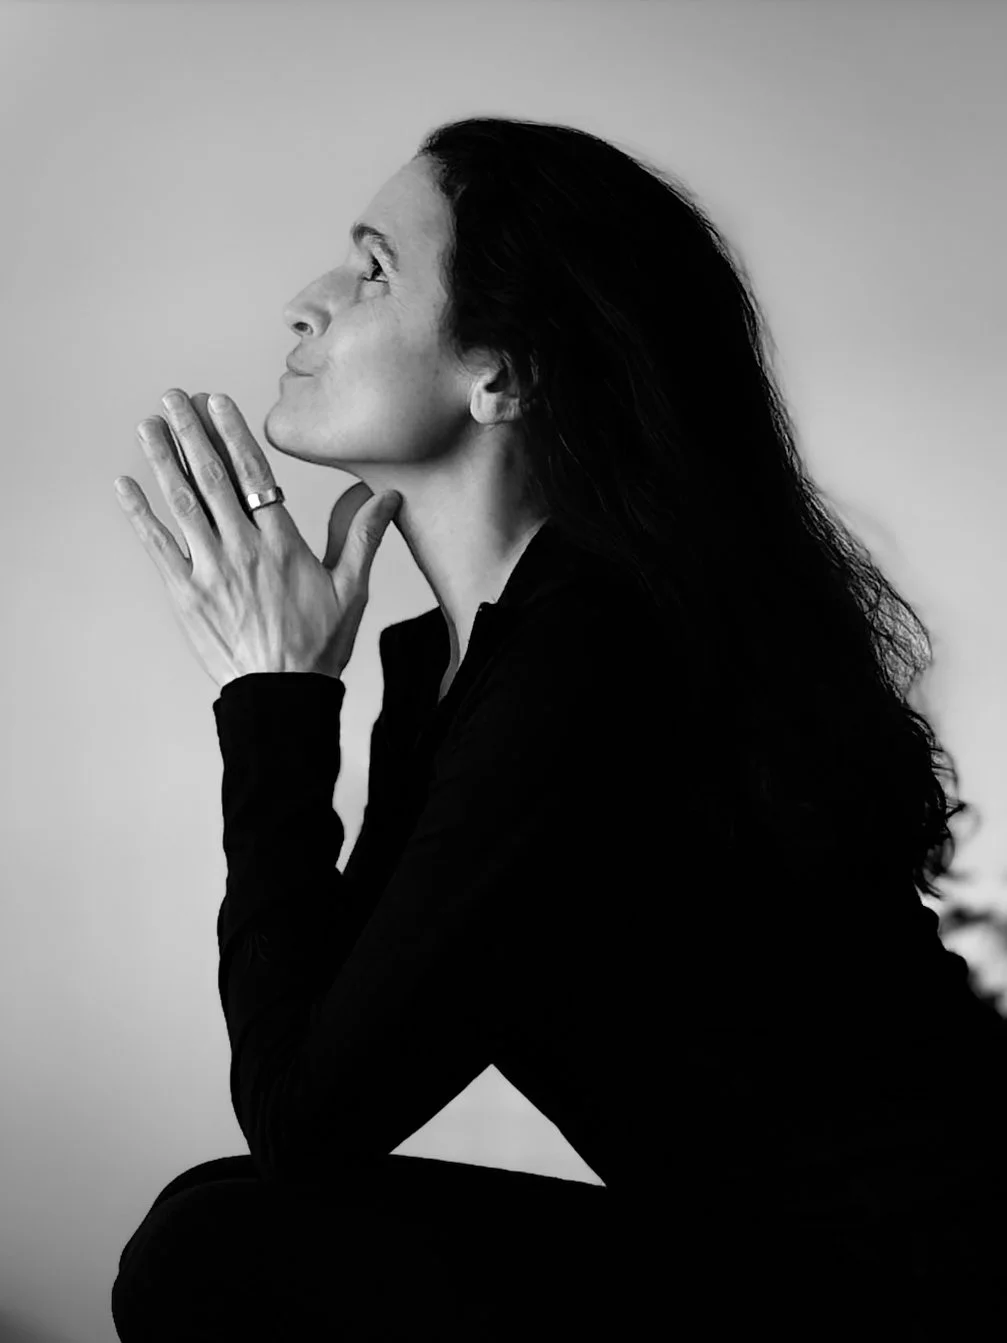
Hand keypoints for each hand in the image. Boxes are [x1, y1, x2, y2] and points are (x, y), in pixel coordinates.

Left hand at [115, 388, 400, 691]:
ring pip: (182, 503)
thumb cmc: (317, 645)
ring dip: (162, 460)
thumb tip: (388, 498)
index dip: (231, 433)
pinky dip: (139, 514)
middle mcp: (243, 549)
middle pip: (212, 478)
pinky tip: (125, 485)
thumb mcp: (352, 589)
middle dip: (190, 433)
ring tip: (148, 426)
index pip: (253, 474)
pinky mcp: (186, 593)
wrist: (282, 693)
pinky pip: (157, 546)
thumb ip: (362, 537)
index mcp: (282, 543)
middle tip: (173, 398)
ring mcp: (210, 570)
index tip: (215, 402)